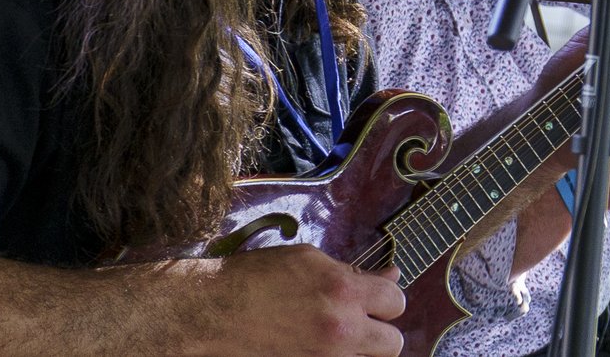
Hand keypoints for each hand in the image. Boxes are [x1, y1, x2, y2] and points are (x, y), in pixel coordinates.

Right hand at [199, 245, 404, 356]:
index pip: (396, 301)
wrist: (213, 312)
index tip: (372, 299)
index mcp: (343, 292)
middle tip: (359, 323)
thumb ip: (355, 273)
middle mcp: (340, 329)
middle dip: (380, 331)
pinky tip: (321, 349)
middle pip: (392, 343)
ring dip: (360, 350)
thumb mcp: (310, 261)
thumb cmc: (257, 279)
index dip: (385, 299)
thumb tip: (391, 276)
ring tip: (338, 339)